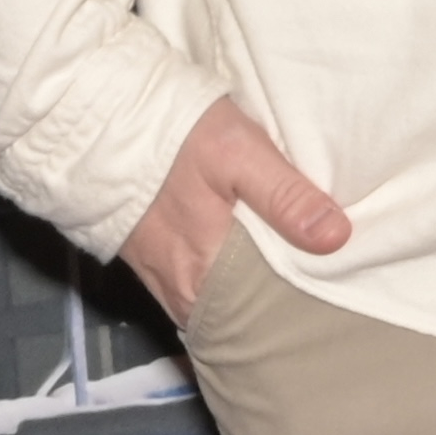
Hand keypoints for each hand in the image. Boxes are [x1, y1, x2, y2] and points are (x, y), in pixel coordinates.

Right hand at [118, 97, 350, 324]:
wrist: (99, 121)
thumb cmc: (176, 137)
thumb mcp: (240, 154)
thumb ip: (284, 198)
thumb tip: (336, 238)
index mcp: (203, 274)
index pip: (261, 313)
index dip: (298, 302)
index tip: (333, 291)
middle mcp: (179, 291)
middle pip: (239, 310)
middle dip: (276, 301)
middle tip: (322, 286)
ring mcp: (160, 278)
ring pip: (217, 300)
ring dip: (249, 290)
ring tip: (294, 273)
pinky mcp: (149, 260)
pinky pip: (195, 285)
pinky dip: (223, 279)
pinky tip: (249, 260)